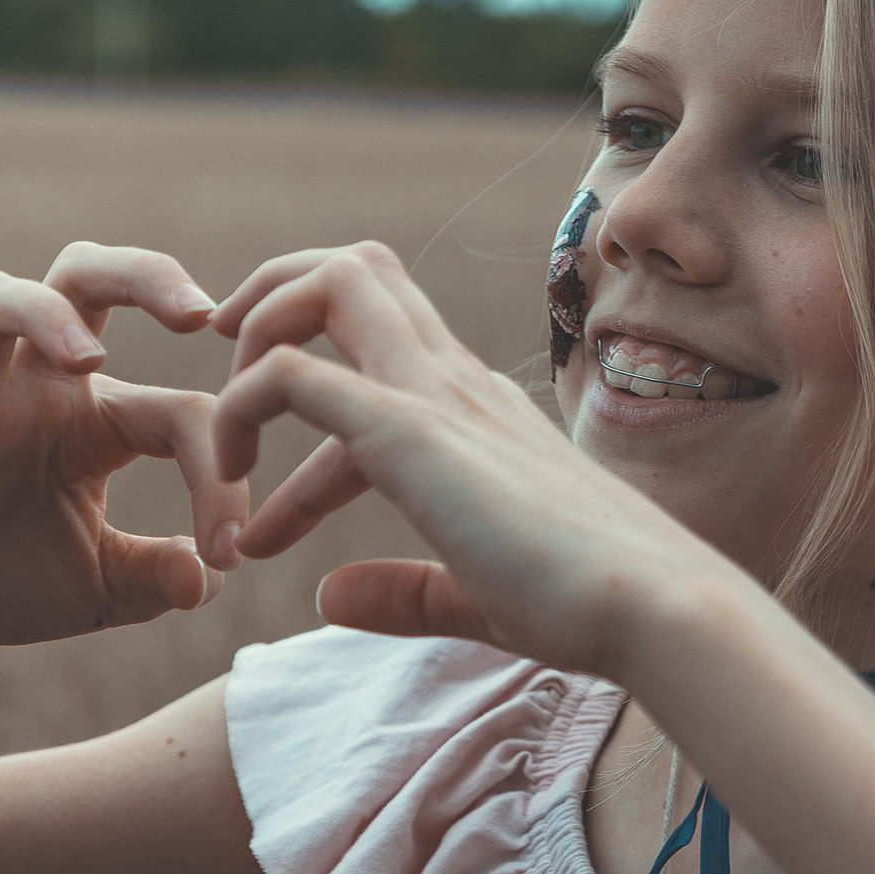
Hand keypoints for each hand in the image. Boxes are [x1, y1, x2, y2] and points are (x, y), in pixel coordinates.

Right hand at [0, 243, 250, 661]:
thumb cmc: (8, 587)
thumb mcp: (103, 591)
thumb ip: (161, 580)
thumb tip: (211, 574)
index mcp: (95, 420)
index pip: (179, 408)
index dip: (219, 467)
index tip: (232, 546)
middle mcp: (33, 390)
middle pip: (82, 278)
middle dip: (143, 275)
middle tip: (200, 313)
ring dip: (44, 312)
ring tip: (91, 357)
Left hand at [208, 242, 744, 679]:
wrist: (654, 606)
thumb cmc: (588, 606)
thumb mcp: (476, 597)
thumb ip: (403, 592)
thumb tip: (328, 595)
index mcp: (479, 407)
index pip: (383, 340)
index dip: (305, 391)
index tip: (260, 495)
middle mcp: (458, 380)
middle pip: (358, 267)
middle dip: (272, 297)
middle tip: (221, 369)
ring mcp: (437, 394)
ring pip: (331, 282)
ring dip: (257, 332)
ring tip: (220, 430)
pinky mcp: (409, 431)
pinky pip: (293, 373)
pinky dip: (243, 411)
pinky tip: (240, 490)